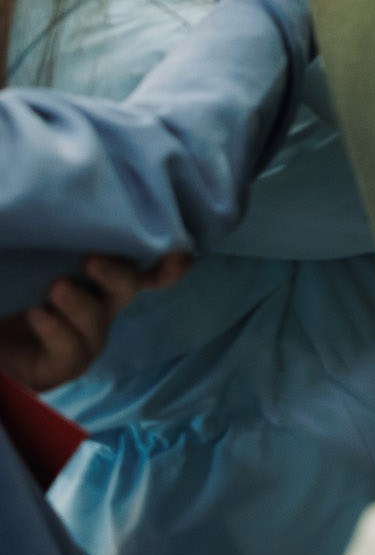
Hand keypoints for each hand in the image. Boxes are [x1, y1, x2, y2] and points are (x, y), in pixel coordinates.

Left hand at [0, 255, 187, 390]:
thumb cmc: (12, 287)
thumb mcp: (30, 259)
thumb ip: (51, 241)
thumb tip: (45, 188)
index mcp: (96, 277)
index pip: (140, 266)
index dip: (164, 261)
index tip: (178, 252)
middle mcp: (98, 305)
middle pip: (125, 286)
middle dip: (117, 273)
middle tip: (91, 260)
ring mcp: (84, 338)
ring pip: (99, 320)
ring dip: (82, 304)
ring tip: (57, 288)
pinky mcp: (62, 365)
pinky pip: (71, 350)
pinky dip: (58, 329)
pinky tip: (38, 314)